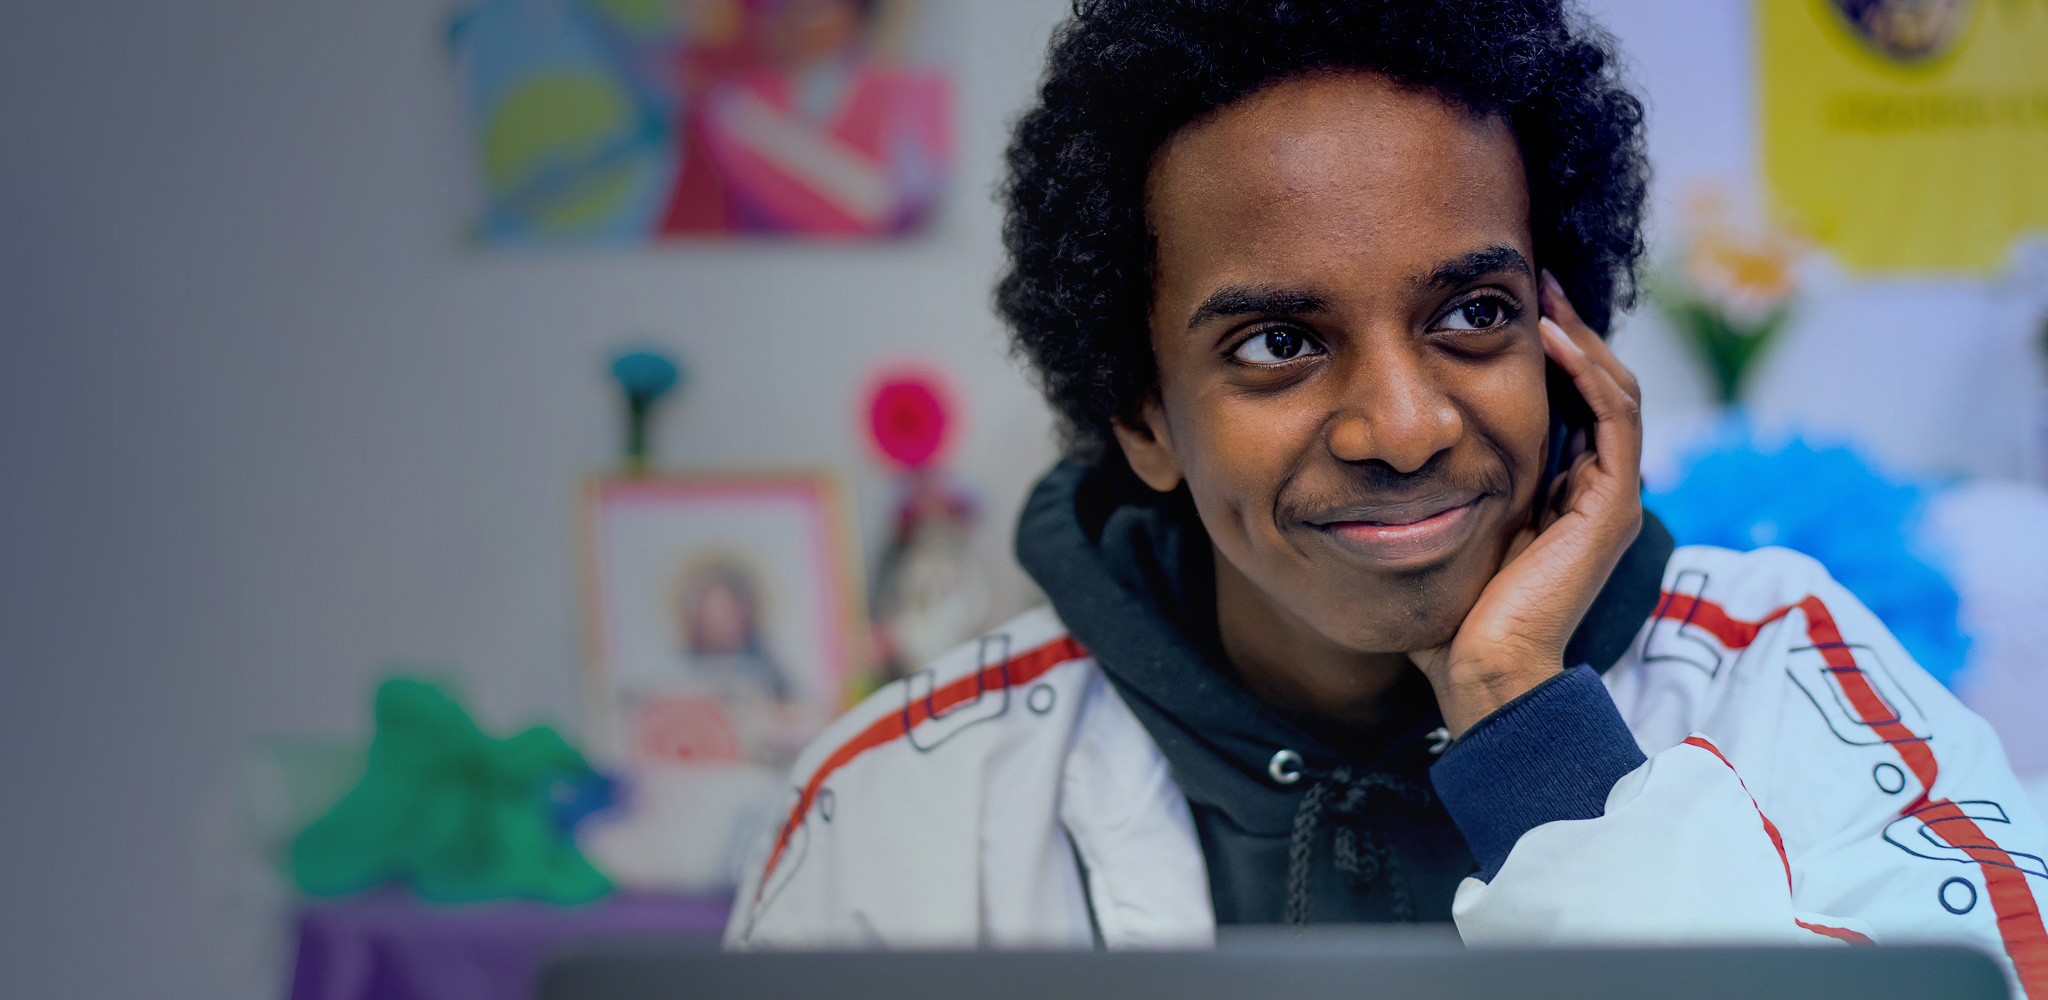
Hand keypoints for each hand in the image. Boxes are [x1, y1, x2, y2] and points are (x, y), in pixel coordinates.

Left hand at [1410, 270, 1643, 736]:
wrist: (1475, 668)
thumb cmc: (1446, 609)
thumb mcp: (1436, 520)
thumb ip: (1433, 480)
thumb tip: (1381, 432)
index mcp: (1557, 492)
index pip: (1566, 400)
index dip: (1545, 348)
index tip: (1504, 303)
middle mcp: (1592, 489)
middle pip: (1596, 385)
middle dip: (1567, 327)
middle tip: (1533, 278)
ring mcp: (1609, 497)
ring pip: (1613, 390)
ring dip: (1580, 336)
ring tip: (1543, 294)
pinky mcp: (1612, 506)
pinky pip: (1615, 419)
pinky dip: (1589, 372)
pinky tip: (1554, 339)